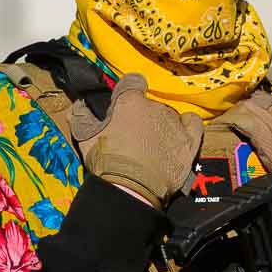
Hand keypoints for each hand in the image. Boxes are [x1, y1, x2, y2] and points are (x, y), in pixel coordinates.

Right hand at [68, 74, 203, 209]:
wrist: (131, 189)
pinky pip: (193, 123)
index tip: (124, 106)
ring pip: (170, 115)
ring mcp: (175, 123)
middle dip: (143, 116)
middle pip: (151, 104)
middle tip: (135, 136)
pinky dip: (187, 125)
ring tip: (154, 145)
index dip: (128, 92)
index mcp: (130, 101)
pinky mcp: (189, 141)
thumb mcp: (85, 137)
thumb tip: (79, 104)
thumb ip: (81, 116)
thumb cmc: (107, 161)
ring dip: (163, 124)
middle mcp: (156, 106)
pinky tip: (179, 134)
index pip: (132, 82)